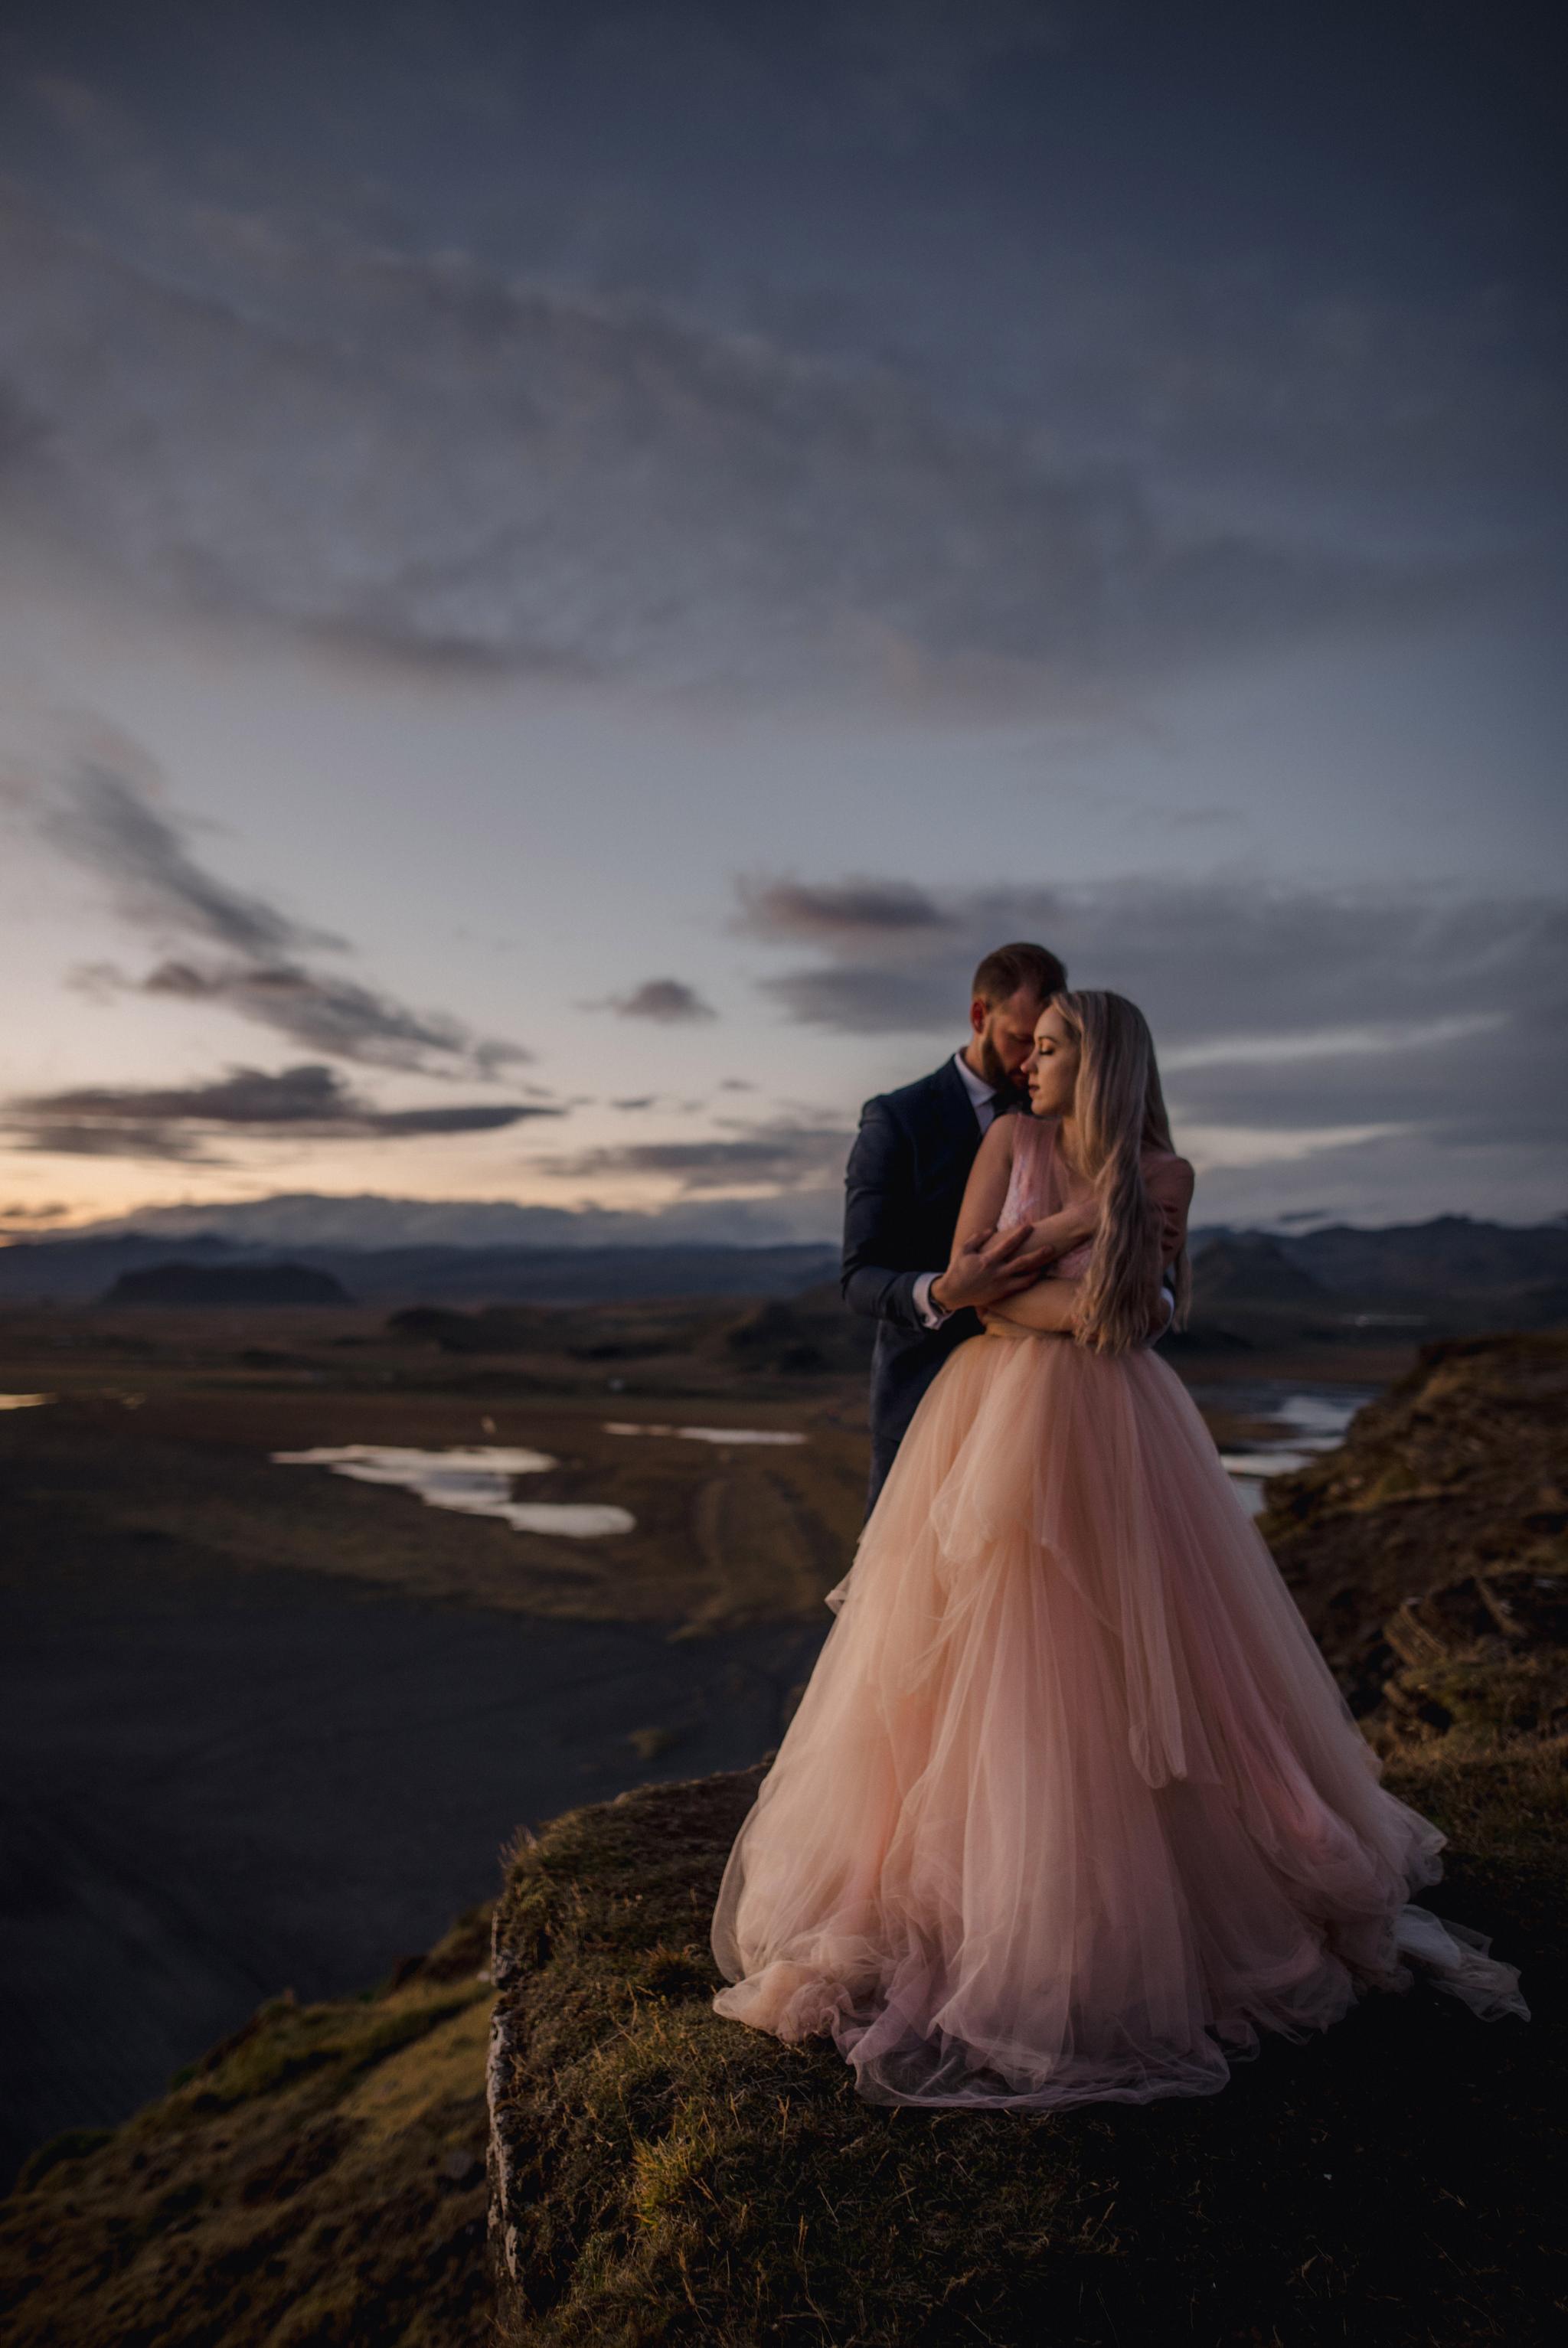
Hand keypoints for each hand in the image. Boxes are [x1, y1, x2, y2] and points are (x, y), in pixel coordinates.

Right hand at [931, 1223, 1052, 1316]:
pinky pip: (1020, 1287)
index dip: (1020, 1234)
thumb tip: (993, 1229)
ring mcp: (1001, 1285)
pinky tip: (1037, 1274)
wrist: (953, 1293)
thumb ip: (978, 1238)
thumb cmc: (958, 1269)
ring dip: (1038, 1270)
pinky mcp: (1002, 1293)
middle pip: (1023, 1262)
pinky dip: (1030, 1281)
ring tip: (1049, 1262)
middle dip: (1038, 1254)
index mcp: (987, 1260)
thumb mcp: (964, 1250)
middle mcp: (997, 1273)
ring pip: (1025, 1278)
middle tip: (1052, 1247)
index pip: (1008, 1244)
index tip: (1030, 1226)